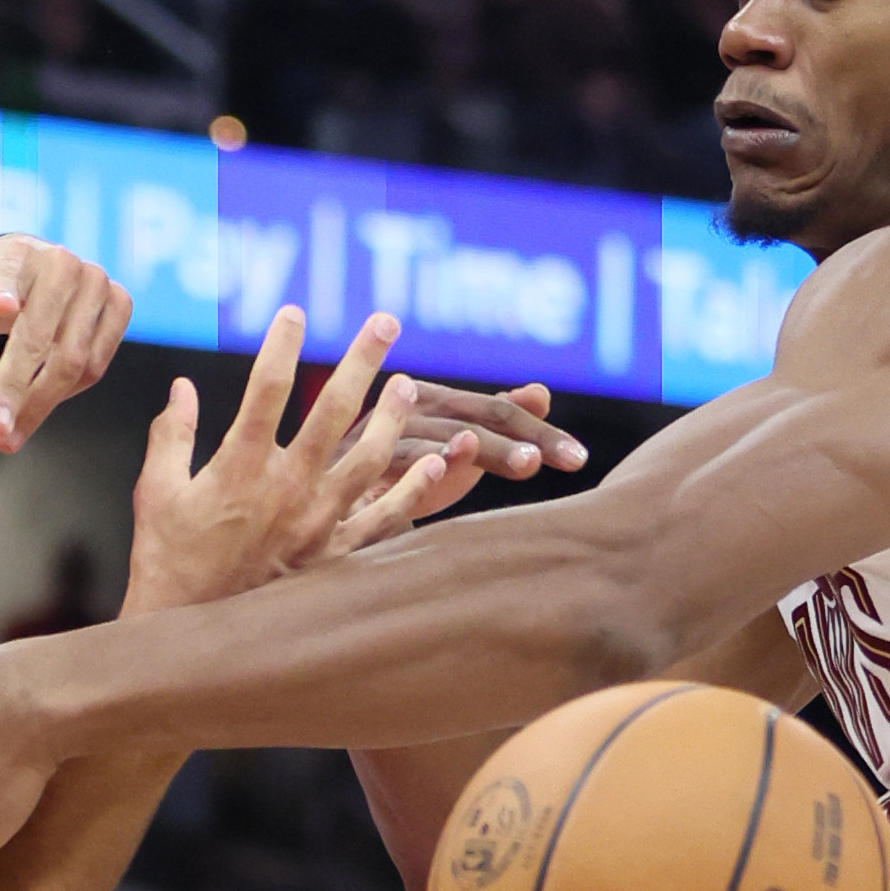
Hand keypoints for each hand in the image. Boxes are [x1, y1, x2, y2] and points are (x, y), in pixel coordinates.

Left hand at [0, 234, 132, 453]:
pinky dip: (64, 395)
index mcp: (16, 251)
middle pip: (43, 337)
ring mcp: (98, 283)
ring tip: (6, 438)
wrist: (25, 284)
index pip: (7, 271)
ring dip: (40, 406)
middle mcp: (64, 262)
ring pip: (74, 361)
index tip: (0, 305)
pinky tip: (33, 411)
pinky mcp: (119, 306)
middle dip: (16, 388)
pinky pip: (95, 366)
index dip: (3, 286)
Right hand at [124, 306, 443, 613]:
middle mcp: (285, 488)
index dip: (282, 343)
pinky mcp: (335, 557)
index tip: (296, 312)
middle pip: (333, 410)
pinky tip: (437, 463)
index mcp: (238, 466)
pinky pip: (385, 518)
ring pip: (370, 459)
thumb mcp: (155, 492)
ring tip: (408, 385)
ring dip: (393, 418)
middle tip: (386, 320)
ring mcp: (315, 523)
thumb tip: (182, 386)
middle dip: (361, 359)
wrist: (191, 638)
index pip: (266, 388)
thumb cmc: (168, 562)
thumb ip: (171, 434)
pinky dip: (416, 490)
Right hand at [339, 378, 587, 522]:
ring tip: (528, 463)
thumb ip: (491, 424)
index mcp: (433, 405)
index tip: (580, 459)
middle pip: (477, 419)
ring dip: (485, 451)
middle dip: (527, 439)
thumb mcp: (447, 449)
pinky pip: (389, 464)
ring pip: (441, 439)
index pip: (498, 413)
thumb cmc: (388, 474)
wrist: (309, 498)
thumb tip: (541, 391)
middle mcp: (407, 410)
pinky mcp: (350, 466)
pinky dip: (418, 464)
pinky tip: (445, 469)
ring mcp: (378, 436)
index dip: (541, 433)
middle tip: (572, 459)